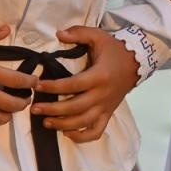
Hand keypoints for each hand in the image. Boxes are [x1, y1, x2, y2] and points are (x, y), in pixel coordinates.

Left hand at [30, 26, 138, 142]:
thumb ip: (78, 33)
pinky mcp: (108, 114)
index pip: (73, 85)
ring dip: (63, 125)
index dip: (53, 87)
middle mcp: (102, 95)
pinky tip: (67, 134)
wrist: (136, 62)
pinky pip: (96, 131)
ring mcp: (106, 107)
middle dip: (53, 110)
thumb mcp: (98, 36)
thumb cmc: (114, 49)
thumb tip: (58, 34)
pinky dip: (82, 137)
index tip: (37, 86)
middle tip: (34, 108)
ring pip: (83, 122)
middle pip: (75, 107)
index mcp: (99, 76)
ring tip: (45, 122)